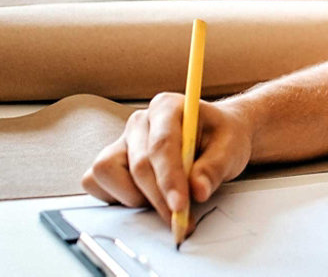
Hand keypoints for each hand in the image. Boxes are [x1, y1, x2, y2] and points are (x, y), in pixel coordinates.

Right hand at [82, 93, 254, 222]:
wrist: (217, 137)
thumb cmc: (222, 137)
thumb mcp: (231, 148)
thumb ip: (214, 169)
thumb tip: (197, 191)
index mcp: (167, 107)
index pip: (161, 145)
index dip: (169, 179)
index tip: (180, 206)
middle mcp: (140, 122)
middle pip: (138, 165)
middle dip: (158, 198)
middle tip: (181, 220)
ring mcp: (122, 141)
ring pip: (107, 173)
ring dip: (136, 197)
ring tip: (165, 201)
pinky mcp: (111, 162)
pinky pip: (96, 182)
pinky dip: (116, 197)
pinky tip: (145, 198)